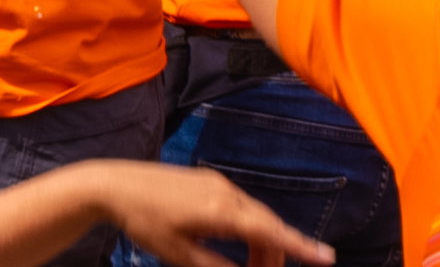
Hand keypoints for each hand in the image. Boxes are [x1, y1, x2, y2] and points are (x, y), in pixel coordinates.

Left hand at [63, 159, 329, 266]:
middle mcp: (226, 192)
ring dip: (261, 241)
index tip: (326, 258)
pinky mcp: (208, 182)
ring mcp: (217, 184)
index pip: (270, 232)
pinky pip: (241, 207)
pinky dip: (248, 228)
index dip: (299, 246)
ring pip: (254, 215)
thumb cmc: (144, 222)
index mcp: (220, 211)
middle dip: (277, 252)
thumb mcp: (178, 254)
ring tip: (255, 266)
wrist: (113, 184)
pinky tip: (240, 243)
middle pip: (266, 224)